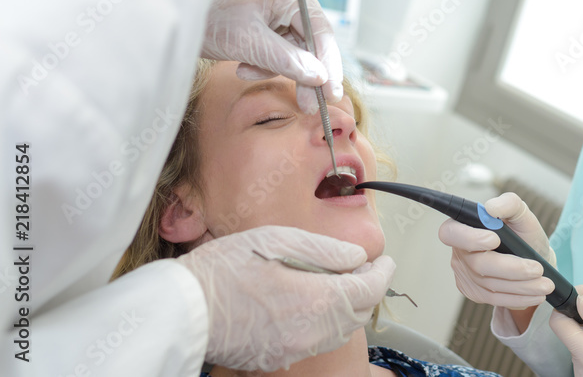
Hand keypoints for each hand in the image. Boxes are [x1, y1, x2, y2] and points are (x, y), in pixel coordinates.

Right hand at [177, 225, 394, 370]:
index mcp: (317, 300)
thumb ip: (325, 250)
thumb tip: (356, 257)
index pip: (369, 290)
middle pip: (358, 313)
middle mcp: (312, 332)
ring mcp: (295, 349)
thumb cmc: (225, 269)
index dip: (383, 273)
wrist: (182, 310)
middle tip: (367, 268)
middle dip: (368, 290)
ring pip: (340, 331)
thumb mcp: (278, 240)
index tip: (386, 262)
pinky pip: (317, 341)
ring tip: (343, 282)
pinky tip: (314, 304)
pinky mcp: (278, 357)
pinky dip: (326, 323)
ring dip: (349, 307)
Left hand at [202, 0, 343, 112]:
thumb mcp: (250, 44)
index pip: (320, 30)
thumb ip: (289, 61)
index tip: (331, 94)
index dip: (328, 65)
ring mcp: (272, 1)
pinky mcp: (259, 13)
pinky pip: (274, 43)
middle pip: (308, 39)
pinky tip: (243, 66)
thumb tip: (320, 78)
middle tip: (308, 105)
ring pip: (290, 44)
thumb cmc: (206, 17)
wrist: (168, 10)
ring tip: (249, 73)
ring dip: (274, 66)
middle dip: (302, 72)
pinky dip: (262, 59)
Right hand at [439, 193, 554, 310]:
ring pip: (490, 284)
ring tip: (546, 284)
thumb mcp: (522, 214)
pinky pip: (495, 299)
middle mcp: (460, 251)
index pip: (450, 232)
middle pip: (478, 264)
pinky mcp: (476, 293)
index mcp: (465, 226)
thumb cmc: (525, 234)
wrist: (536, 260)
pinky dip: (519, 298)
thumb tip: (490, 208)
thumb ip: (509, 203)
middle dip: (511, 268)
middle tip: (537, 269)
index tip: (494, 239)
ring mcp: (466, 274)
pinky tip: (536, 295)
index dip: (468, 238)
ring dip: (522, 286)